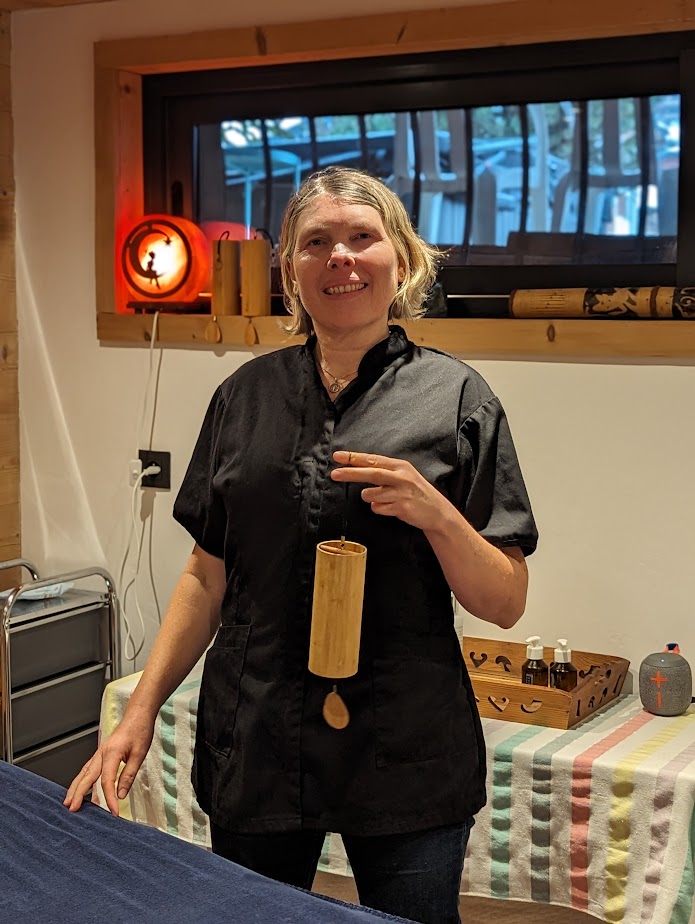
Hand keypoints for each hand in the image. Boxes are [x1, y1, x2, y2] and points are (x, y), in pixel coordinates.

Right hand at [63, 713, 154, 814]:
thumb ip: (129, 775)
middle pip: (87, 776)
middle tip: (72, 809)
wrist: (138, 716)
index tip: (113, 811)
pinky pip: (87, 768)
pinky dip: (81, 779)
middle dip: (78, 793)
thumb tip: (120, 795)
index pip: (107, 780)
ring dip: (75, 787)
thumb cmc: (140, 731)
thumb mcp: (139, 754)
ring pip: (83, 772)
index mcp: (112, 753)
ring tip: (68, 801)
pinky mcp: (101, 753)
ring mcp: (99, 752)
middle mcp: (102, 753)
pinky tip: (79, 787)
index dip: (109, 798)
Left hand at [331, 450, 448, 531]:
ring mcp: (402, 492)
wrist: (437, 511)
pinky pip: (378, 508)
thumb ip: (383, 472)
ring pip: (371, 494)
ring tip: (383, 498)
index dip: (354, 458)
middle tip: (334, 473)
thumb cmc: (415, 492)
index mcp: (400, 466)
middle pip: (371, 473)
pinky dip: (379, 508)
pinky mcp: (402, 507)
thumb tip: (358, 470)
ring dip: (370, 497)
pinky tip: (391, 507)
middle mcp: (401, 477)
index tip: (338, 456)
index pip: (373, 459)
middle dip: (351, 473)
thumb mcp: (403, 476)